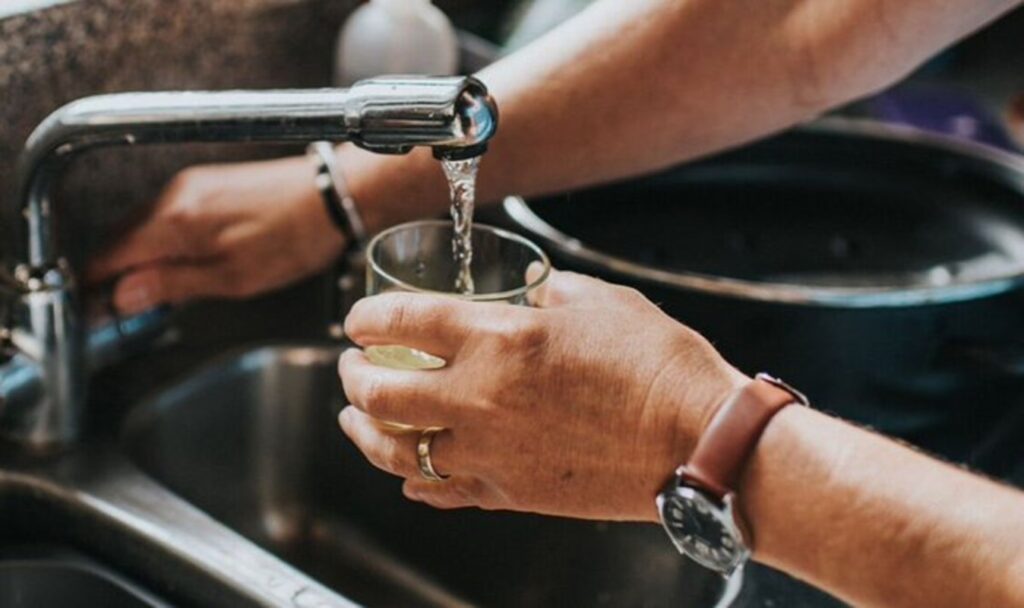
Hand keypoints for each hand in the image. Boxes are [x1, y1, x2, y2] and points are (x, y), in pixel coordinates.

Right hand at [88, 155, 344, 313]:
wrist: (334, 194)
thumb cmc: (293, 238)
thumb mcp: (233, 277)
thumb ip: (174, 284)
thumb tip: (123, 297)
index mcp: (174, 222)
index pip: (109, 255)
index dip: (95, 287)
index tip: (94, 312)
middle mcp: (173, 196)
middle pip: (120, 239)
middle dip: (113, 274)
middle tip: (121, 311)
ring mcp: (189, 185)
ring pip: (142, 226)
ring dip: (137, 258)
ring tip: (153, 292)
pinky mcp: (207, 183)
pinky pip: (165, 215)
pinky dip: (160, 241)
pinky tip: (179, 263)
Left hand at [338, 268, 747, 521]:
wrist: (696, 442)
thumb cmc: (658, 367)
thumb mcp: (599, 301)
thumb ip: (547, 294)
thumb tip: (529, 295)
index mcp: (497, 339)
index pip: (399, 322)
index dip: (365, 317)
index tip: (360, 318)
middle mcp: (478, 399)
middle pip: (378, 394)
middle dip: (351, 375)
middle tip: (351, 366)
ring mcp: (489, 453)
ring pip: (394, 452)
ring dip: (364, 432)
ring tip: (356, 419)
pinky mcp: (509, 493)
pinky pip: (439, 491)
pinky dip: (413, 479)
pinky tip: (408, 471)